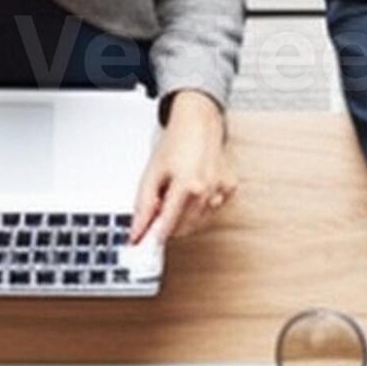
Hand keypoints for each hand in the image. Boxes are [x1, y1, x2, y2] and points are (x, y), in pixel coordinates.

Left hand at [131, 91, 238, 247]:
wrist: (199, 121)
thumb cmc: (176, 142)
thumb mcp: (152, 172)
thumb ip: (144, 205)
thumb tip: (137, 231)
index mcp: (187, 186)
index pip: (168, 226)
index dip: (154, 237)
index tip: (144, 244)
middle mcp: (208, 191)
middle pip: (183, 229)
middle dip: (168, 225)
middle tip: (159, 209)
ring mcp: (221, 191)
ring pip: (198, 222)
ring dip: (183, 216)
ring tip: (177, 193)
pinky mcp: (229, 189)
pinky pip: (211, 209)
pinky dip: (199, 206)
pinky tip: (195, 188)